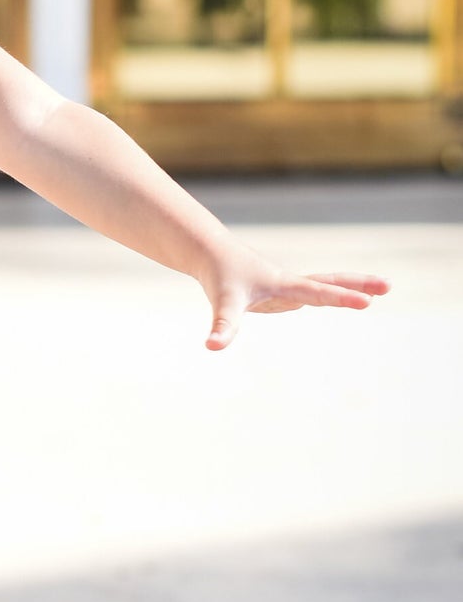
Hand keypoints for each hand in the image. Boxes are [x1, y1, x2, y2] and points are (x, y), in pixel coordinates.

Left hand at [199, 247, 388, 351]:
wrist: (212, 254)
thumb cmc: (219, 276)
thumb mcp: (223, 302)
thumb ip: (222, 325)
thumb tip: (212, 346)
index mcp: (283, 284)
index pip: (318, 292)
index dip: (342, 298)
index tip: (368, 302)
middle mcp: (291, 283)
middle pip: (331, 281)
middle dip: (359, 283)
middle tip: (389, 286)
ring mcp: (289, 288)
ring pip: (326, 285)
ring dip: (352, 287)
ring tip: (381, 291)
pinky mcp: (283, 293)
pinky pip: (315, 293)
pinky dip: (334, 294)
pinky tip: (343, 299)